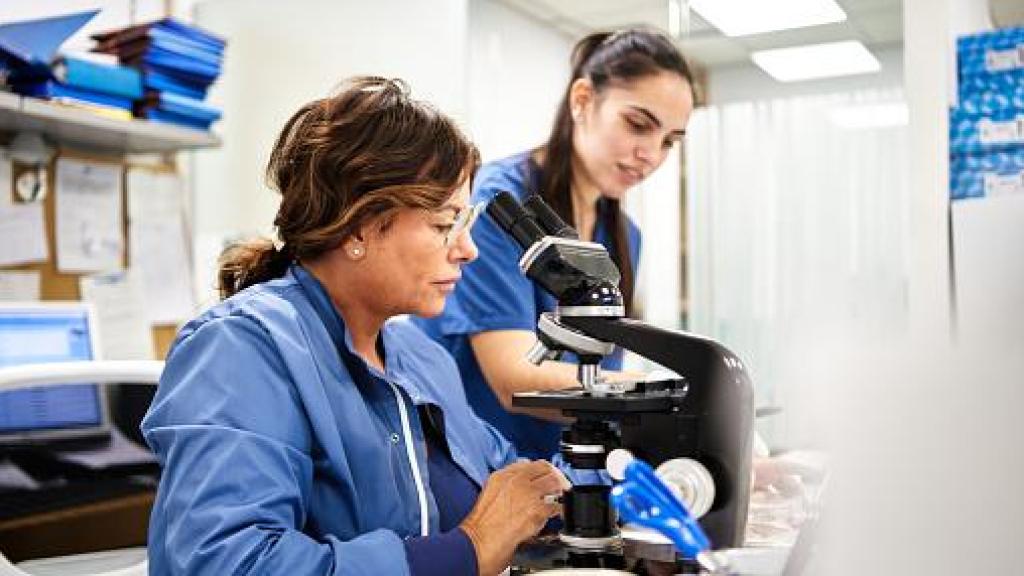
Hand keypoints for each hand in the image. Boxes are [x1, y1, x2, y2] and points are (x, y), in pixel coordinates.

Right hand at [460, 460, 569, 575]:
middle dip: (556, 478)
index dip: (544, 470)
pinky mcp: (537, 510)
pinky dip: (559, 510)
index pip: (532, 463)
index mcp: (503, 476)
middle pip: (547, 469)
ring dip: (559, 492)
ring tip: (558, 500)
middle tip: (559, 487)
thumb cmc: (481, 525)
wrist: (480, 542)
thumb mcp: (490, 494)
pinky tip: (556, 515)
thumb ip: (507, 483)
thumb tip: (523, 480)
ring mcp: (528, 494)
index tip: (548, 477)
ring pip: (555, 484)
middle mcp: (516, 481)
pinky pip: (556, 505)